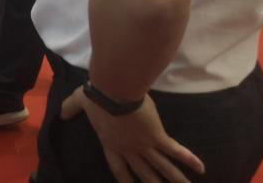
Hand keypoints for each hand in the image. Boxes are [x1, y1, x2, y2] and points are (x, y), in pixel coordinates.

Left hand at [61, 87, 204, 182]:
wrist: (114, 89)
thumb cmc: (96, 95)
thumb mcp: (79, 102)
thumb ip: (70, 109)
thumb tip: (60, 114)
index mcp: (110, 143)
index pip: (118, 167)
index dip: (124, 179)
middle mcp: (129, 149)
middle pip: (143, 173)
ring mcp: (144, 145)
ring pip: (162, 167)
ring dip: (175, 179)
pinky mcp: (157, 136)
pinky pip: (175, 150)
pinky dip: (188, 159)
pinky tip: (201, 168)